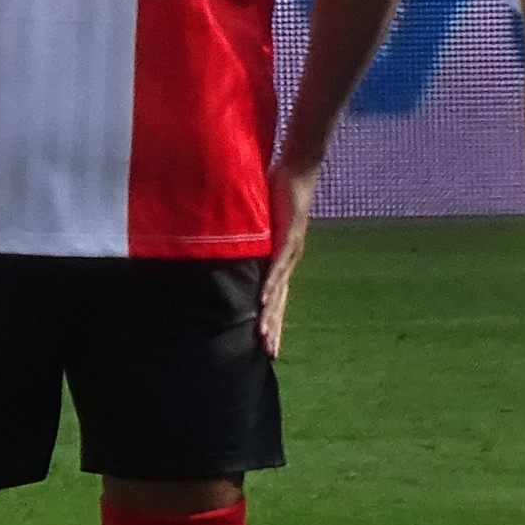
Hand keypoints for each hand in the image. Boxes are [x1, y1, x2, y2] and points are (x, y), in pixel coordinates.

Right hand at [256, 160, 317, 355]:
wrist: (298, 171)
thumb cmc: (277, 193)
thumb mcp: (258, 221)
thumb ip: (247, 235)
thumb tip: (226, 244)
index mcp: (281, 260)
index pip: (276, 298)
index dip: (272, 321)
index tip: (266, 345)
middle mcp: (288, 261)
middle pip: (280, 302)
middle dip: (273, 328)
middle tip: (268, 353)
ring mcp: (290, 250)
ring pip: (278, 290)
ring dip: (269, 313)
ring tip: (261, 334)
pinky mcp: (289, 236)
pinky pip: (277, 265)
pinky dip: (269, 284)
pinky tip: (262, 301)